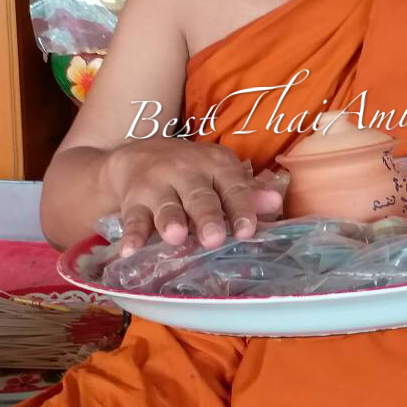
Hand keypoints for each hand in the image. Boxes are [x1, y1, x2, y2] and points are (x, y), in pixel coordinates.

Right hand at [102, 139, 281, 257]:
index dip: (241, 209)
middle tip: (214, 238)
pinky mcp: (133, 200)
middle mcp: (186, 171)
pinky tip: (130, 251)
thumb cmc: (192, 172)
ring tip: (175, 237)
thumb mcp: (220, 175)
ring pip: (166, 205)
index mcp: (215, 165)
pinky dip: (131, 235)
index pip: (232, 187)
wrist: (138, 155)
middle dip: (206, 217)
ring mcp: (157, 184)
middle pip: (199, 196)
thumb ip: (246, 193)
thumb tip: (276, 202)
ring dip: (169, 221)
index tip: (248, 231)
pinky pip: (132, 219)